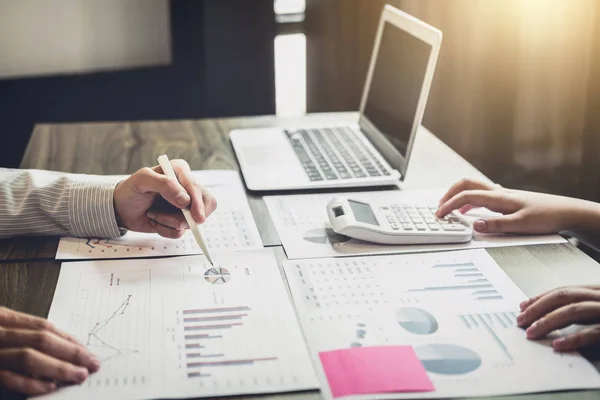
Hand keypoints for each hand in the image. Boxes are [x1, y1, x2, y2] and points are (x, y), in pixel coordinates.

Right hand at [0, 307, 98, 395]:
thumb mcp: (4, 333)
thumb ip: (27, 337)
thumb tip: (67, 350)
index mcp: (4, 318)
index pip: (44, 327)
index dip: (69, 340)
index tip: (88, 352)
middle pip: (41, 340)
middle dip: (71, 353)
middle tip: (92, 364)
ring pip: (29, 357)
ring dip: (59, 368)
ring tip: (79, 375)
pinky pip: (9, 378)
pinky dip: (31, 383)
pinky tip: (51, 386)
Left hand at [113, 159, 216, 238]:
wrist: (120, 208)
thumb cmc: (130, 190)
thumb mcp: (142, 180)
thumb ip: (164, 184)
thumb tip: (185, 200)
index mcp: (180, 171)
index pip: (198, 188)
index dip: (199, 203)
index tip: (196, 217)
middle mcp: (186, 187)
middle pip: (206, 206)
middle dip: (186, 217)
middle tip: (174, 222)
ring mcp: (185, 205)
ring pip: (191, 222)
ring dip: (169, 222)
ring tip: (153, 214)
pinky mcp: (180, 220)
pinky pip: (180, 232)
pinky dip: (166, 230)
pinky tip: (156, 221)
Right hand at [435, 178, 579, 233]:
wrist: (566, 211)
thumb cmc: (548, 216)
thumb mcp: (521, 225)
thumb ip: (496, 225)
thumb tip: (475, 225)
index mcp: (499, 197)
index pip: (466, 196)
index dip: (449, 205)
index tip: (439, 214)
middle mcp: (498, 193)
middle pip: (466, 184)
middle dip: (448, 194)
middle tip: (440, 207)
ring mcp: (502, 195)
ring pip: (473, 188)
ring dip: (458, 195)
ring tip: (449, 208)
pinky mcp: (506, 200)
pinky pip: (481, 195)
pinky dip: (469, 201)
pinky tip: (469, 212)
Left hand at [517, 286, 599, 351]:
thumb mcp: (595, 314)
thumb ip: (578, 314)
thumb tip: (546, 319)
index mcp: (596, 293)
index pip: (563, 292)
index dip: (540, 298)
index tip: (523, 307)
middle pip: (563, 297)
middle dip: (538, 308)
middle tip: (521, 320)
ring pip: (573, 310)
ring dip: (548, 321)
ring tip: (531, 332)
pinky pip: (592, 332)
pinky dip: (573, 338)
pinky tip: (557, 344)